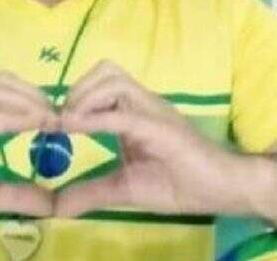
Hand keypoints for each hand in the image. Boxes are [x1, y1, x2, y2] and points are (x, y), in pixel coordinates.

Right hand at [0, 72, 57, 230]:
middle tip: (60, 119)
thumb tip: (51, 203)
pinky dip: (16, 116)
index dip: (36, 101)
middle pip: (6, 82)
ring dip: (31, 101)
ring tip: (53, 121)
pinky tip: (37, 125)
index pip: (7, 94)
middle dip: (38, 95)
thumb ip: (14, 195)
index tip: (61, 120)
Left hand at [55, 60, 247, 216]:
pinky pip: (124, 113)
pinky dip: (96, 117)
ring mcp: (153, 110)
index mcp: (133, 110)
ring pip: (113, 80)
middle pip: (105, 70)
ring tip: (70, 124)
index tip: (52, 121)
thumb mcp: (125, 188)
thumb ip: (91, 191)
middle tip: (63, 120)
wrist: (224, 189)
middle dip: (76, 90)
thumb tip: (56, 206)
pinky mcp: (161, 127)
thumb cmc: (180, 184)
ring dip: (85, 97)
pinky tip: (76, 128)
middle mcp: (142, 102)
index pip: (100, 82)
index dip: (73, 95)